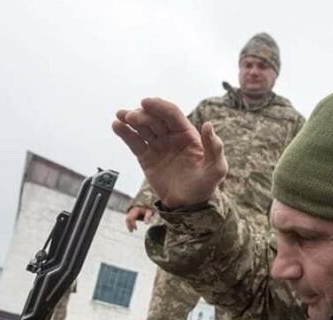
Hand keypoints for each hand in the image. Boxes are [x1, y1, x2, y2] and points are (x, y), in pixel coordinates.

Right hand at [112, 98, 226, 208]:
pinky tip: (116, 126)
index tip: (146, 102)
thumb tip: (208, 125)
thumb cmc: (205, 185)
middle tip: (131, 116)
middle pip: (155, 119)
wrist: (188, 205)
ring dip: (131, 119)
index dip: (159, 107)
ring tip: (120, 117)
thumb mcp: (216, 168)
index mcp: (187, 134)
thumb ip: (214, 148)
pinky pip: (134, 142)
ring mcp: (158, 145)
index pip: (172, 115)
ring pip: (143, 128)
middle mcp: (171, 136)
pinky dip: (125, 133)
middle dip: (143, 114)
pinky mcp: (146, 157)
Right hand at [125, 206, 152, 231]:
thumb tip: (146, 223)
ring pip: (127, 219)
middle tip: (131, 231)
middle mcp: (132, 211)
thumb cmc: (147, 210)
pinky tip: (131, 228)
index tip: (136, 229)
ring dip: (128, 225)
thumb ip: (148, 217)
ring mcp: (130, 212)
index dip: (133, 224)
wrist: (145, 205)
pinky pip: (127, 219)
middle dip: (129, 225)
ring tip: (131, 231)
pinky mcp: (129, 214)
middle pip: (128, 219)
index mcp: (136, 210)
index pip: (132, 218)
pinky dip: (128, 224)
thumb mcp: (149, 212)